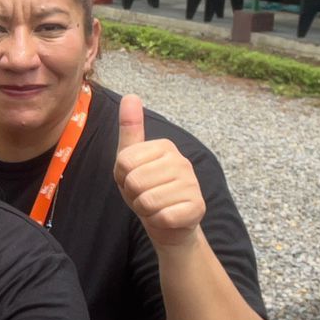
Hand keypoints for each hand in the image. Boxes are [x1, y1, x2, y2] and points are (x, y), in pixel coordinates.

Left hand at [113, 94, 204, 248]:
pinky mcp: (197, 208)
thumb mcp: (131, 160)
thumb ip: (130, 129)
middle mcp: (182, 161)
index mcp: (164, 146)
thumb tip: (131, 95)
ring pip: (147, 201)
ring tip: (155, 205)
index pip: (124, 162)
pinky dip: (157, 221)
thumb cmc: (146, 189)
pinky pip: (162, 217)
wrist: (169, 224)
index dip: (122, 177)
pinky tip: (166, 216)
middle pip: (134, 181)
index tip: (134, 179)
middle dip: (133, 194)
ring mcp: (192, 184)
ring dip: (145, 209)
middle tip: (145, 195)